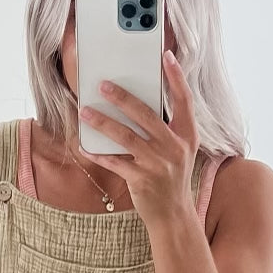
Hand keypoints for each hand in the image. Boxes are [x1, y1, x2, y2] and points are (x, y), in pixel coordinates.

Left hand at [78, 50, 199, 226]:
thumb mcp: (179, 151)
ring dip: (102, 122)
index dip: (176, 77)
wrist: (174, 215)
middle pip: (146, 115)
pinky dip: (98, 153)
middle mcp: (175, 148)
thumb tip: (137, 103)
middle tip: (103, 84)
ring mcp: (158, 164)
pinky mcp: (141, 179)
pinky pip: (115, 161)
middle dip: (122, 97)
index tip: (166, 57)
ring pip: (125, 136)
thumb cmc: (172, 177)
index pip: (184, 100)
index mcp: (187, 136)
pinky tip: (85, 145)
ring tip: (85, 111)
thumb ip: (166, 128)